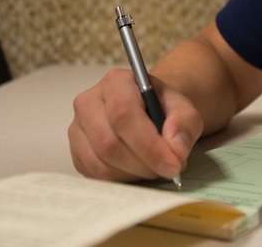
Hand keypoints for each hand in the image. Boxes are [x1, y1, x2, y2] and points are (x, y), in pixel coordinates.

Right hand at [68, 68, 203, 181]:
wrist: (147, 112)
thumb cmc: (162, 109)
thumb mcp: (183, 109)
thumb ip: (185, 123)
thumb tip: (176, 148)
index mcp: (116, 82)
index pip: (124, 115)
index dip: (149, 145)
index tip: (173, 164)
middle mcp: (89, 102)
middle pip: (109, 143)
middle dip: (143, 163)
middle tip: (168, 169)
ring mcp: (77, 128)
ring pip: (100, 164)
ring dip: (134, 174)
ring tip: (155, 166)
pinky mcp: (76, 152)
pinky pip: (94, 175)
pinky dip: (121, 179)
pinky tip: (137, 169)